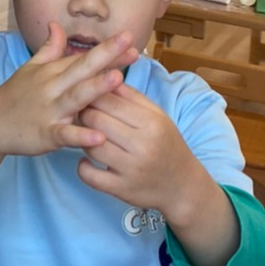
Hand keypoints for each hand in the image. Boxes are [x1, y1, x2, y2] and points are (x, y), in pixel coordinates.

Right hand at [0, 25, 136, 213]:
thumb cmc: (15, 95)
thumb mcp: (30, 68)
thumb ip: (48, 48)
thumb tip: (56, 24)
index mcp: (53, 72)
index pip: (83, 57)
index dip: (107, 49)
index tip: (128, 37)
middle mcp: (53, 87)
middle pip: (82, 70)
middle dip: (106, 57)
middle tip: (130, 46)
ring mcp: (50, 110)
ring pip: (76, 98)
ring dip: (96, 88)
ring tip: (118, 79)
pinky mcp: (46, 134)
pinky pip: (65, 134)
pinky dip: (80, 135)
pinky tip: (98, 137)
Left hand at [77, 83, 240, 265]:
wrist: (183, 186)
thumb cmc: (166, 144)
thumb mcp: (157, 116)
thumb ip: (131, 96)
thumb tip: (104, 75)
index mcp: (151, 123)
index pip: (109, 99)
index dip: (92, 94)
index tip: (86, 94)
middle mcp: (142, 146)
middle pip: (95, 120)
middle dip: (83, 114)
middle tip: (81, 113)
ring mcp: (131, 170)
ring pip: (90, 145)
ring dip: (82, 138)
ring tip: (85, 134)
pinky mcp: (121, 190)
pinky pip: (90, 176)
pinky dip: (82, 167)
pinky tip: (87, 159)